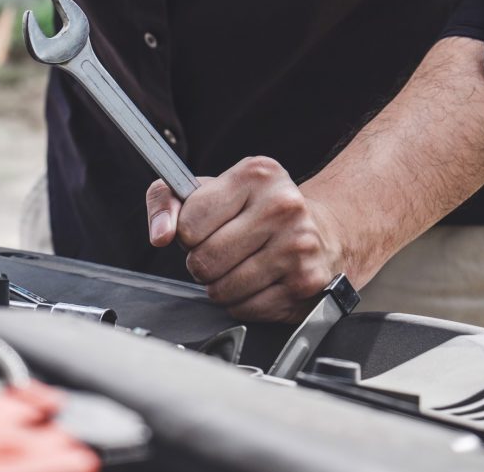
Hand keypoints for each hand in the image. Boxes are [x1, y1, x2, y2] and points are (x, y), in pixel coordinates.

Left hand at [146, 156, 347, 321]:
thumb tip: (160, 234)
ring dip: (222, 286)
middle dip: (202, 263)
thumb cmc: (258, 211)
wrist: (323, 231)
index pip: (189, 223)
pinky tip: (260, 283)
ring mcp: (298, 245)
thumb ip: (168, 199)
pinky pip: (246, 309)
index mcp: (256, 174)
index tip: (205, 229)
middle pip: (204, 260)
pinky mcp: (307, 282)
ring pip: (222, 289)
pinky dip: (244, 302)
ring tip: (241, 266)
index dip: (188, 233)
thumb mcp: (212, 190)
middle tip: (221, 252)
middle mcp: (282, 206)